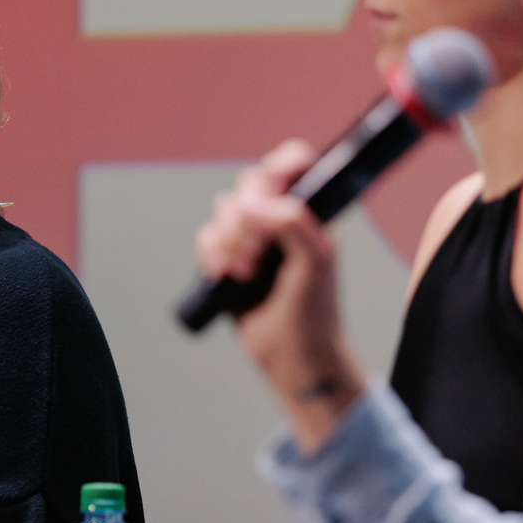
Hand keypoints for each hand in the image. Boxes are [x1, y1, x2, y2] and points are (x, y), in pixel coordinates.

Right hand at [195, 141, 365, 449]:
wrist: (292, 357)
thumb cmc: (314, 313)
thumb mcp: (315, 263)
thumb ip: (292, 224)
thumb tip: (254, 205)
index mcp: (311, 211)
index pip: (294, 165)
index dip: (278, 168)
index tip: (268, 193)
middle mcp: (281, 218)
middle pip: (249, 184)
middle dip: (245, 218)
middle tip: (256, 253)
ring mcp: (253, 238)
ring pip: (223, 210)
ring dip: (228, 241)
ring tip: (244, 274)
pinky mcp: (229, 258)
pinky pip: (207, 236)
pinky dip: (210, 254)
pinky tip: (224, 277)